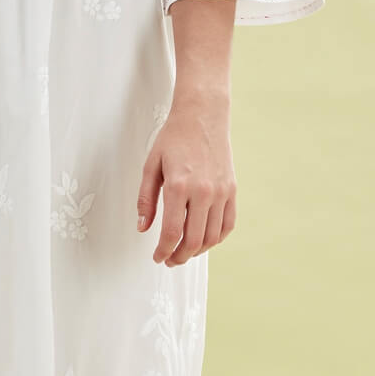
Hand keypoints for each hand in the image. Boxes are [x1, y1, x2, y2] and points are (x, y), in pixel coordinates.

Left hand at [137, 98, 235, 264]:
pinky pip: (228, 224)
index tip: (157, 258)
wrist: (203, 115)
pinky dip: (216, 238)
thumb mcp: (151, 166)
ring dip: (197, 251)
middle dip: (179, 257)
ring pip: (211, 237)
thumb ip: (145, 199)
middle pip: (193, 241)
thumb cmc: (174, 137)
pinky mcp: (232, 190)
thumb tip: (142, 228)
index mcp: (178, 186)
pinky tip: (204, 240)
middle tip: (169, 260)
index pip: (172, 232)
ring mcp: (221, 192)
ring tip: (184, 252)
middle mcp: (203, 192)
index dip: (163, 251)